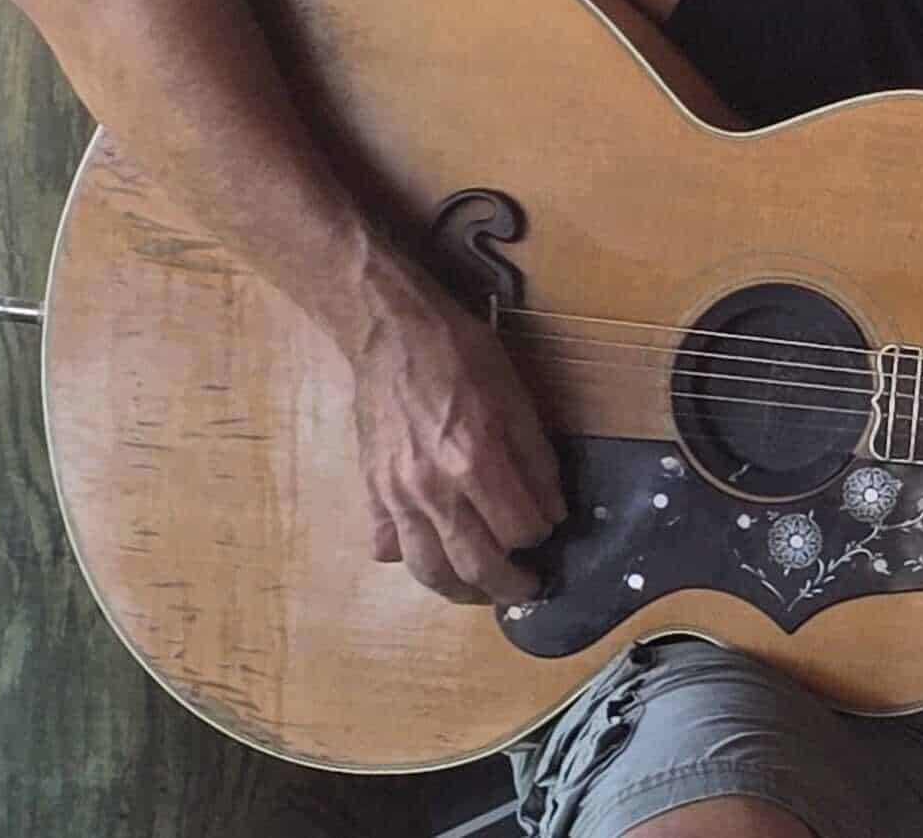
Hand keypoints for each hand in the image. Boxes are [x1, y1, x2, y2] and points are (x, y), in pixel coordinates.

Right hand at [351, 271, 566, 604]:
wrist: (391, 332)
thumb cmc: (460, 354)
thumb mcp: (516, 397)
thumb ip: (536, 461)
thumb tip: (551, 513)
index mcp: (474, 461)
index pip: (519, 530)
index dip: (541, 533)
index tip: (547, 526)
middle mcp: (432, 490)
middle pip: (475, 566)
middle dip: (509, 587)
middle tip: (527, 589)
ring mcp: (395, 496)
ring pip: (428, 571)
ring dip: (461, 591)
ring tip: (483, 589)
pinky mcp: (371, 492)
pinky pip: (388, 547)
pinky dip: (411, 559)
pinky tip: (432, 552)